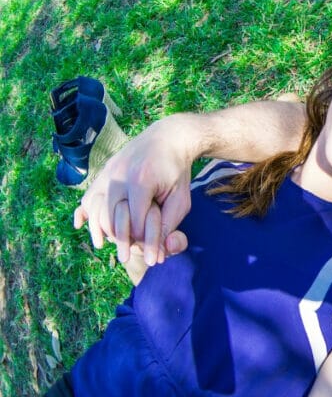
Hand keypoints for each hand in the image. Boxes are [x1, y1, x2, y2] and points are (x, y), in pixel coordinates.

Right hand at [74, 116, 195, 266]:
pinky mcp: (103, 171)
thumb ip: (169, 225)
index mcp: (141, 180)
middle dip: (121, 239)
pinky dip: (86, 213)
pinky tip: (84, 226)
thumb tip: (157, 254)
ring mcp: (108, 172)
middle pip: (112, 217)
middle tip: (127, 255)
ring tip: (107, 244)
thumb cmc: (177, 173)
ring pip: (96, 208)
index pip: (136, 221)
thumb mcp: (181, 199)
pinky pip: (88, 196)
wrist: (168, 139)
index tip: (152, 258)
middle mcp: (118, 175)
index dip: (144, 242)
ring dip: (100, 228)